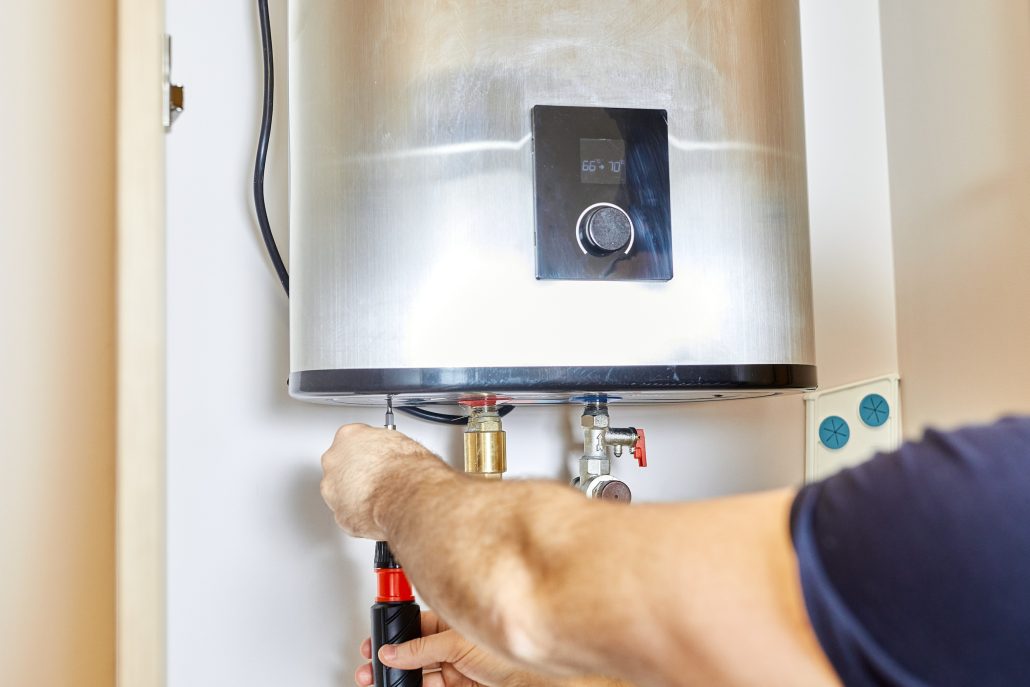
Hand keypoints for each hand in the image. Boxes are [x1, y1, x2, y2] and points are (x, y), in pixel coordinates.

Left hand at [320, 424, 444, 538]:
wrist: (406, 495)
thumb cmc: (404, 468)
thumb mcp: (399, 442)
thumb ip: (383, 447)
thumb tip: (390, 455)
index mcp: (347, 437)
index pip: (351, 440)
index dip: (366, 451)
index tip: (374, 457)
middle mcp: (334, 462)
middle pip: (340, 466)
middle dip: (356, 473)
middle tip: (377, 478)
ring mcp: (333, 490)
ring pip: (341, 493)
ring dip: (356, 496)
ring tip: (380, 498)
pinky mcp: (339, 515)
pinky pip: (348, 515)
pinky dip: (361, 516)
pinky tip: (377, 512)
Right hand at [354, 611, 544, 686]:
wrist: (533, 679)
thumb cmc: (509, 650)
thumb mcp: (458, 644)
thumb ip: (422, 648)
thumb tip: (391, 651)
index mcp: (453, 621)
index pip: (415, 626)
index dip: (394, 635)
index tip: (374, 643)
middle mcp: (454, 643)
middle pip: (414, 652)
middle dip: (391, 660)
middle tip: (371, 668)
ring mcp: (456, 666)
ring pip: (420, 673)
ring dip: (399, 678)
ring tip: (382, 681)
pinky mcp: (460, 686)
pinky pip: (431, 686)